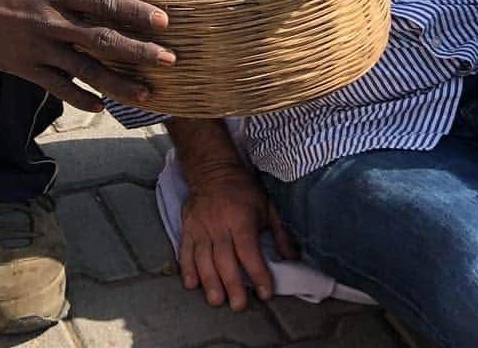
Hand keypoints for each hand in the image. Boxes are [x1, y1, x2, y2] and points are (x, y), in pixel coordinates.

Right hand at [0, 0, 173, 112]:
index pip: (106, 3)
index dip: (136, 12)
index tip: (163, 22)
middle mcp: (55, 23)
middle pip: (104, 40)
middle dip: (139, 51)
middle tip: (169, 60)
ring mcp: (41, 49)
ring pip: (86, 69)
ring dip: (118, 83)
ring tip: (146, 94)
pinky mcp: (27, 68)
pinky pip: (58, 87)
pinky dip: (80, 97)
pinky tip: (101, 106)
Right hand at [179, 162, 297, 310]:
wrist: (213, 171)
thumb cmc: (243, 191)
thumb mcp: (267, 207)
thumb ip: (280, 233)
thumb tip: (292, 259)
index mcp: (241, 218)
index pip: (249, 250)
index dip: (258, 273)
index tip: (265, 293)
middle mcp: (219, 224)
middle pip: (225, 258)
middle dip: (232, 283)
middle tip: (238, 305)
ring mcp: (200, 227)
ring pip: (203, 258)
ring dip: (209, 281)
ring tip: (216, 300)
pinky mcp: (187, 228)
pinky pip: (185, 250)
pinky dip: (187, 268)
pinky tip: (192, 284)